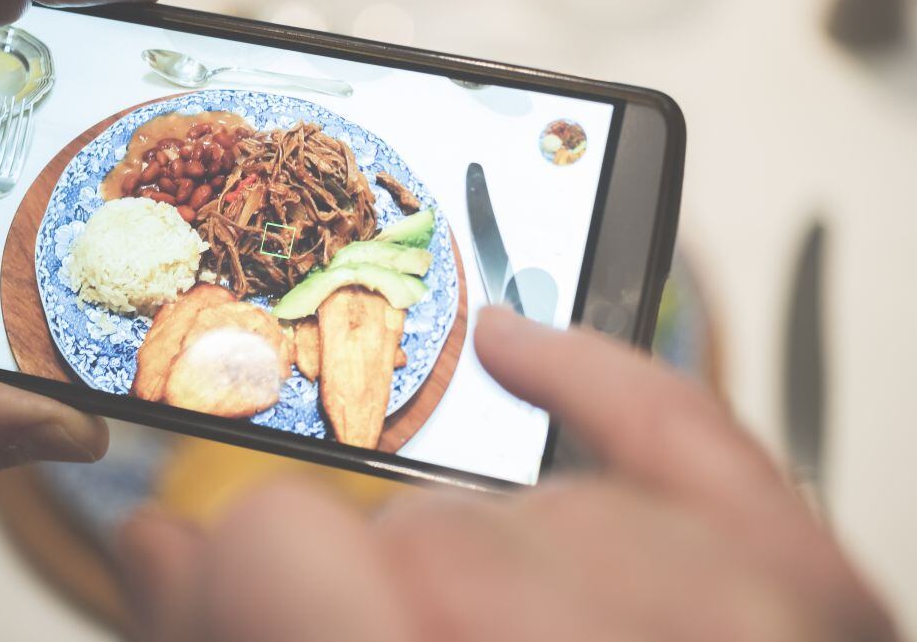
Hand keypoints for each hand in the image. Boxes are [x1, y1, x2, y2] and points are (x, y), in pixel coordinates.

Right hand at [116, 306, 898, 641]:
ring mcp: (730, 627)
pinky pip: (670, 423)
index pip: (279, 545)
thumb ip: (234, 640)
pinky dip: (589, 378)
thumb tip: (160, 551)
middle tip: (404, 634)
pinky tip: (517, 351)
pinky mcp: (803, 586)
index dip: (246, 565)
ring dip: (496, 568)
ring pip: (529, 500)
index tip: (249, 581)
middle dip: (387, 593)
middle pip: (417, 529)